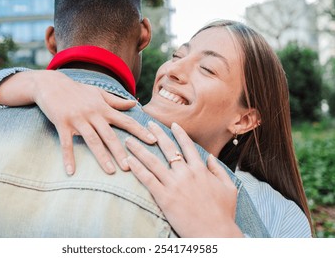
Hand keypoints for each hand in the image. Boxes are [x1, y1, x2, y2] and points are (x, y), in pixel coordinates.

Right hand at [0, 70, 156, 174]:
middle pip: (110, 135)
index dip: (140, 131)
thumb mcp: (99, 93)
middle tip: (130, 167)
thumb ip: (117, 101)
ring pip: (92, 140)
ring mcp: (78, 119)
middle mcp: (93, 114)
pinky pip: (66, 143)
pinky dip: (68, 157)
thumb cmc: (77, 90)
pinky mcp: (63, 123)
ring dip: (101, 156)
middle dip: (121, 151)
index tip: (152, 141)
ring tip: (110, 171)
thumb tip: (135, 104)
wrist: (52, 84)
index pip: (126, 121)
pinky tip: (71, 171)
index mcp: (104, 108)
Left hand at [124, 121, 242, 236]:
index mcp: (200, 170)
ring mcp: (174, 185)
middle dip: (156, 133)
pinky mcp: (164, 198)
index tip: (172, 124)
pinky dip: (137, 169)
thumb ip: (219, 170)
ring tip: (129, 140)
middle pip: (167, 148)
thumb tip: (210, 157)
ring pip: (153, 162)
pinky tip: (128, 161)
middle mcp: (185, 173)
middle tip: (147, 123)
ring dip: (139, 149)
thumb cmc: (224, 213)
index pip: (187, 146)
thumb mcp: (228, 188)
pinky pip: (147, 179)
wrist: (216, 234)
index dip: (179, 133)